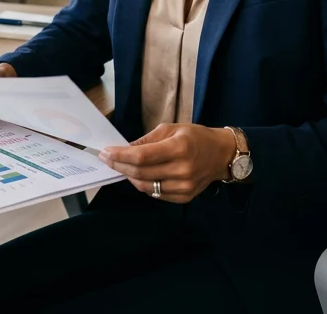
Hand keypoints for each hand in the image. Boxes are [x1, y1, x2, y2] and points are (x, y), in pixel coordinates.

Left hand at [98, 123, 236, 203]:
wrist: (221, 154)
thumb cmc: (195, 137)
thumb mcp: (172, 129)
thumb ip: (147, 140)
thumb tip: (125, 149)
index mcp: (179, 148)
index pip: (141, 157)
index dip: (120, 156)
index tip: (105, 152)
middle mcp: (182, 170)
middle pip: (140, 173)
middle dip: (119, 166)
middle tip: (107, 159)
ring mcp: (184, 186)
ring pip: (146, 187)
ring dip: (129, 177)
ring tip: (122, 167)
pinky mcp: (185, 197)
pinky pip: (156, 194)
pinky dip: (144, 185)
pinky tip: (140, 175)